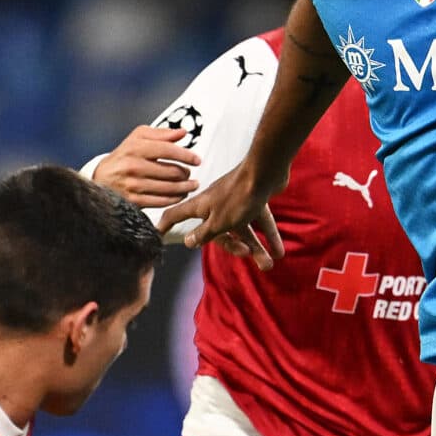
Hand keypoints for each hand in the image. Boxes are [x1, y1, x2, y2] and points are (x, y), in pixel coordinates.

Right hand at [92, 126, 198, 207]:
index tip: (197, 160)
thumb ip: (161, 134)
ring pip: (169, 188)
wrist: (101, 177)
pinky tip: (180, 195)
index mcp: (135, 147)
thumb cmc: (124, 155)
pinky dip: (175, 198)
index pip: (168, 150)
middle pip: (171, 171)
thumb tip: (182, 132)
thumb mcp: (137, 138)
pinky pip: (161, 201)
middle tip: (190, 174)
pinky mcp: (133, 200)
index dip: (186, 155)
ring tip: (191, 185)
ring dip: (185, 187)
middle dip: (186, 174)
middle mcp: (133, 166)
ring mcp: (133, 184)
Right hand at [157, 162, 283, 268]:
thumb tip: (188, 242)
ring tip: (268, 264)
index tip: (156, 234)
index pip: (176, 214)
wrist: (265, 170)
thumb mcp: (218, 222)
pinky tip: (279, 250)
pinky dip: (269, 235)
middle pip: (219, 230)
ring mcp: (236, 200)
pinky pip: (259, 220)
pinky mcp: (254, 198)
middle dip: (234, 247)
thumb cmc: (238, 197)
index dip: (165, 224)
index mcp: (201, 206)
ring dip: (256, 247)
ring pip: (244, 228)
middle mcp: (216, 203)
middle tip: (247, 256)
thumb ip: (204, 233)